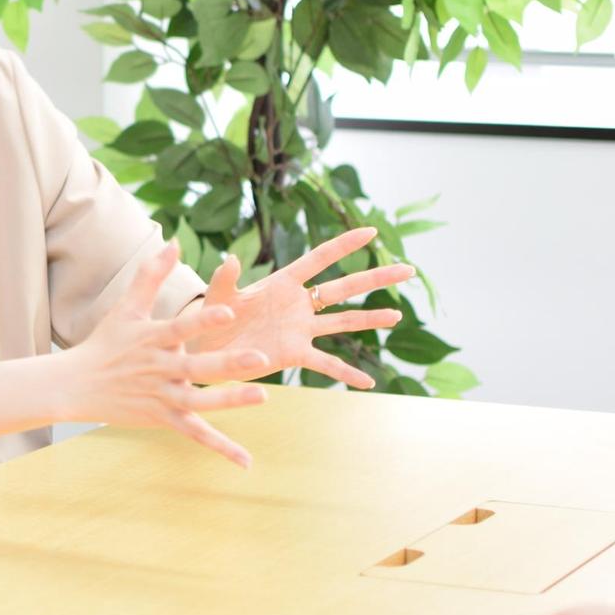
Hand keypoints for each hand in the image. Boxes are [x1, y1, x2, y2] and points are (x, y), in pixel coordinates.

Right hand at [63, 243, 271, 467]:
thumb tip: (174, 242)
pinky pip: (196, 434)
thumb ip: (151, 274)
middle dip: (228, 364)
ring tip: (261, 395)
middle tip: (260, 358)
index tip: (229, 312)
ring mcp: (162, 396)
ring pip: (200, 402)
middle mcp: (159, 368)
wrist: (75, 385)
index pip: (182, 328)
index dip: (204, 320)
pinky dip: (221, 447)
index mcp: (153, 338)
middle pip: (197, 367)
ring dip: (230, 400)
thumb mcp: (126, 307)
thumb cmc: (105, 342)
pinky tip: (246, 461)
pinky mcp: (163, 418)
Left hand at [191, 226, 414, 389]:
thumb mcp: (217, 295)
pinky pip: (327, 365)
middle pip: (344, 287)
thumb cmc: (212, 316)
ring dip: (370, 319)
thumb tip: (229, 259)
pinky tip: (369, 383)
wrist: (205, 349)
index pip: (319, 258)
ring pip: (343, 322)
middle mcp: (298, 304)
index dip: (344, 245)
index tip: (371, 231)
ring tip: (398, 315)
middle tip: (408, 269)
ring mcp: (300, 330)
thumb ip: (225, 278)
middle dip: (375, 279)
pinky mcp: (295, 354)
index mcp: (282, 282)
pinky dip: (347, 374)